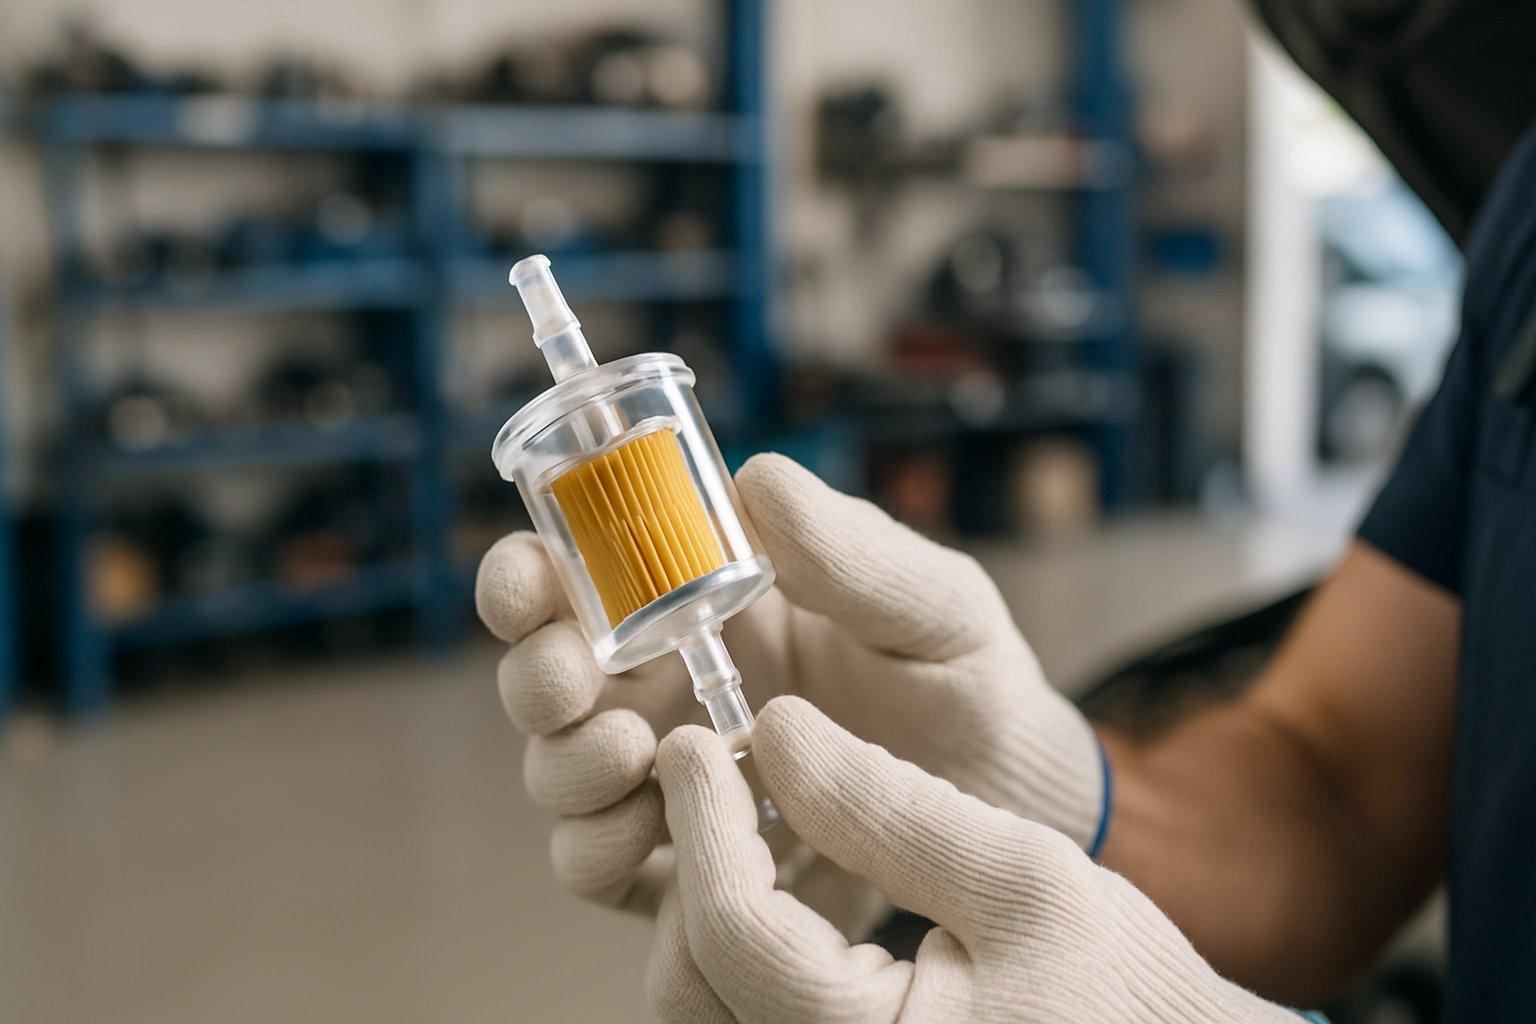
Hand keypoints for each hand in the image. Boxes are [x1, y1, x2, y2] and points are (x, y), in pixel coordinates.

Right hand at [476, 453, 1103, 929]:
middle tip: (572, 672)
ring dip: (565, 763)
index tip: (526, 571)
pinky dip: (602, 850)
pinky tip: (661, 830)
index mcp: (702, 606)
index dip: (525, 574)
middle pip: (545, 681)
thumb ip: (852, 551)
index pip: (577, 579)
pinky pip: (605, 866)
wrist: (1015, 797)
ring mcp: (676, 778)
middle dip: (533, 675)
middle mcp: (668, 690)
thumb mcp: (930, 602)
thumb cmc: (969, 676)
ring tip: (633, 750)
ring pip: (559, 775)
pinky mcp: (695, 862)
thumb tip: (756, 478)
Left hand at [652, 696, 1295, 1023]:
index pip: (734, 930)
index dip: (703, 819)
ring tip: (740, 817)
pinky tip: (774, 875)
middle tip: (708, 771)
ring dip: (704, 904)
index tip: (692, 739)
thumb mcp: (1022, 875)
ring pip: (702, 1007)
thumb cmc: (1125, 986)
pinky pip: (743, 1018)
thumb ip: (887, 806)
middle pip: (689, 983)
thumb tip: (777, 729)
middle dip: (693, 865)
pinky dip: (739, 945)